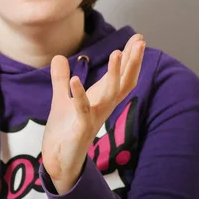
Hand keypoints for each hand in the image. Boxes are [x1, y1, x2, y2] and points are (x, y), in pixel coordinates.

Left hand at [41, 34, 145, 193]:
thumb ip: (61, 79)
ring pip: (109, 94)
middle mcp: (103, 108)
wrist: (58, 160)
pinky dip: (79, 94)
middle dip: (132, 62)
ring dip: (114, 73)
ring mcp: (94, 118)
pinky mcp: (81, 129)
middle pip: (124, 82)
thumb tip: (59, 57)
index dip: (130, 59)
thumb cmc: (65, 131)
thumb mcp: (61, 99)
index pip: (120, 76)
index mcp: (101, 100)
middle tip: (141, 40)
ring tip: (117, 52)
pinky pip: (83, 109)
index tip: (138, 38)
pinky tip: (76, 79)